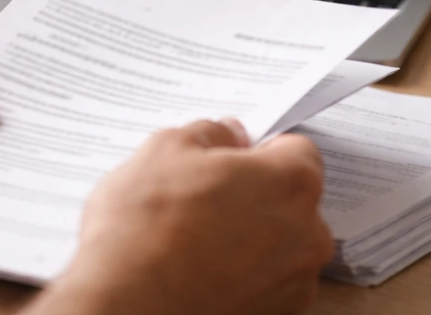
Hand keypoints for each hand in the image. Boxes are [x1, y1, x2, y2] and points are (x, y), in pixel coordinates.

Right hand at [25, 120, 332, 314]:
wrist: (124, 306)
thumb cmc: (144, 230)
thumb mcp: (166, 149)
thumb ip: (210, 133)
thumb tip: (227, 135)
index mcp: (291, 182)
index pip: (296, 149)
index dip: (260, 148)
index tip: (232, 155)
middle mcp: (307, 235)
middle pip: (291, 198)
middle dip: (255, 192)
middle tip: (204, 194)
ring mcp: (293, 283)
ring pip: (279, 241)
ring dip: (248, 234)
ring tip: (194, 235)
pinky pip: (265, 279)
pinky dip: (241, 271)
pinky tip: (198, 266)